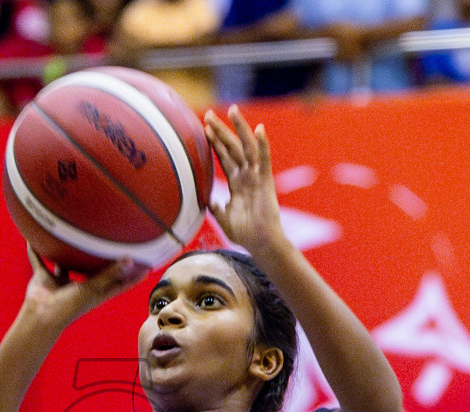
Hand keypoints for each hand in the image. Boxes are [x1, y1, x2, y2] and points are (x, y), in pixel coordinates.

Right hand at [20, 248, 146, 332]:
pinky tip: (33, 237)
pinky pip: (39, 261)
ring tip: (73, 234)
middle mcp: (79, 286)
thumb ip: (111, 274)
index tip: (146, 265)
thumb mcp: (93, 288)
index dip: (132, 276)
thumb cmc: (69, 307)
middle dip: (101, 259)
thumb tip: (131, 260)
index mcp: (94, 292)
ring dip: (67, 252)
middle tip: (111, 240)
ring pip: (65, 263)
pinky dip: (35, 251)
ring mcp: (60, 282)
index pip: (118, 282)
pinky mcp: (44, 278)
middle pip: (93, 270)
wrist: (42, 316)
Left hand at [203, 106, 285, 257]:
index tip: (204, 128)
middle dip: (221, 130)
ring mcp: (256, 176)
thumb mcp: (223, 219)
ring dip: (240, 128)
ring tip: (232, 110)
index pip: (224, 157)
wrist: (260, 243)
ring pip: (247, 147)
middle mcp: (246, 175)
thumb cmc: (244, 234)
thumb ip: (215, 208)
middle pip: (232, 147)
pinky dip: (263, 144)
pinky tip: (259, 129)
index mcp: (237, 182)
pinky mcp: (266, 181)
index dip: (214, 142)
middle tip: (209, 113)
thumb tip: (204, 200)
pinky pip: (264, 160)